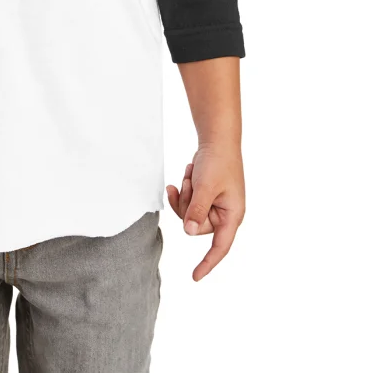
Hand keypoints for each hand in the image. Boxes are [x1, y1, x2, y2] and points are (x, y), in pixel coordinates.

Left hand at [165, 141, 245, 281]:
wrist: (217, 140)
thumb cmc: (218, 162)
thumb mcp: (206, 187)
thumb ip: (197, 210)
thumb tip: (188, 232)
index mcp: (232, 216)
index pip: (220, 247)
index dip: (208, 262)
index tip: (195, 277)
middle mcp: (224, 214)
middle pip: (196, 225)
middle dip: (187, 204)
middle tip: (190, 183)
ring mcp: (214, 205)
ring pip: (189, 213)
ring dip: (186, 193)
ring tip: (191, 174)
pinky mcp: (205, 196)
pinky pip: (188, 202)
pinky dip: (185, 188)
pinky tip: (188, 173)